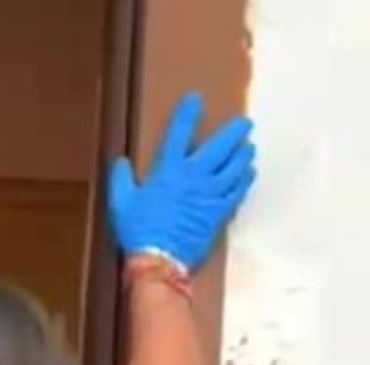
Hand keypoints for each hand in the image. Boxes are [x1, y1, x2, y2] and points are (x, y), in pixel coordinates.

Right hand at [109, 92, 256, 274]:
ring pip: (235, 167)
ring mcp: (211, 195)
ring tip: (248, 146)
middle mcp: (194, 177)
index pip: (179, 134)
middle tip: (245, 123)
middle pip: (220, 147)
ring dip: (243, 154)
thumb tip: (121, 162)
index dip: (188, 114)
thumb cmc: (138, 230)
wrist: (160, 260)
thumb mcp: (121, 202)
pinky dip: (245, 180)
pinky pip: (238, 191)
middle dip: (234, 132)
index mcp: (168, 171)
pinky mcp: (219, 212)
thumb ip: (121, 179)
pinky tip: (248, 173)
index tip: (196, 99)